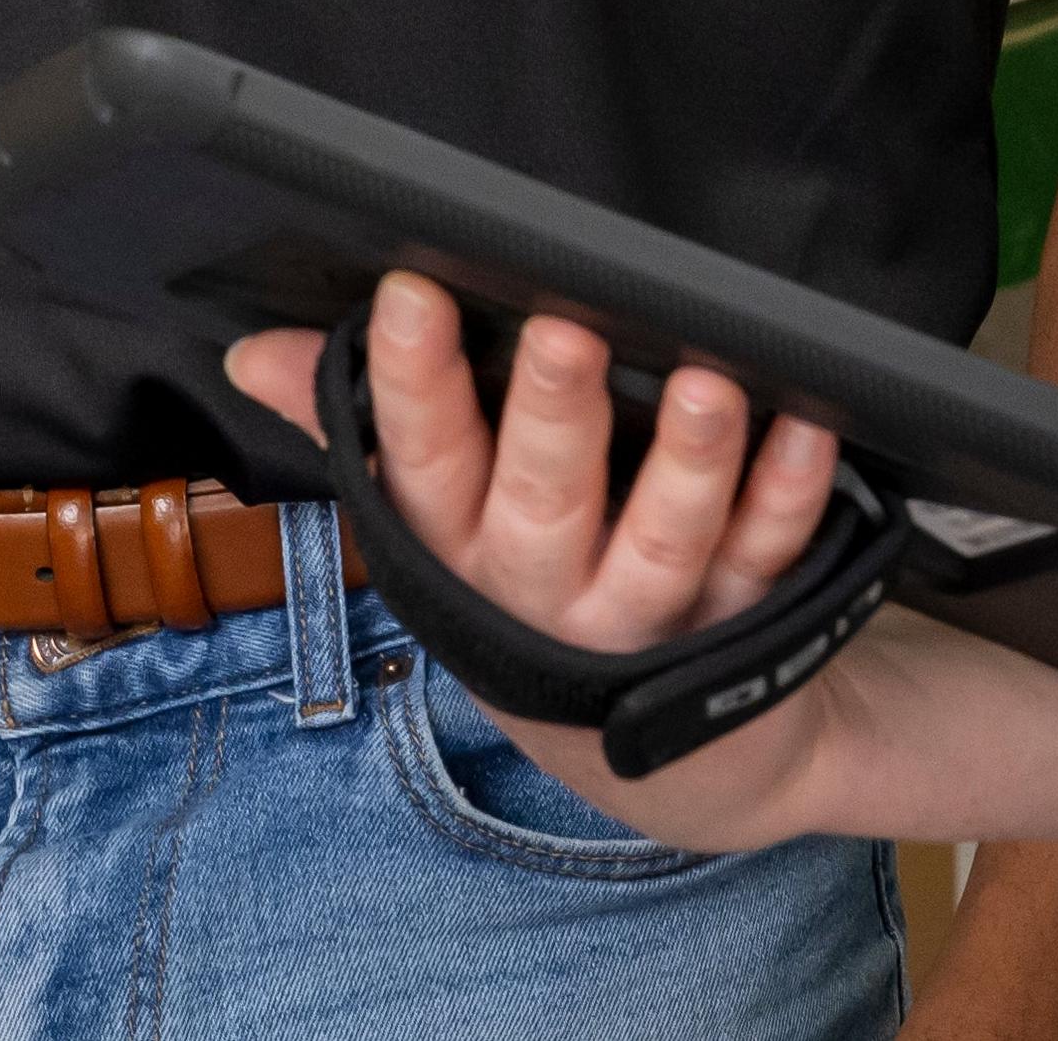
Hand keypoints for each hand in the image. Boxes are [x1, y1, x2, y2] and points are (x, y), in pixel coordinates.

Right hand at [227, 277, 855, 821]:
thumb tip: (254, 350)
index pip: (421, 465)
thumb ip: (355, 426)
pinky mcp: (744, 629)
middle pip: (543, 505)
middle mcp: (544, 593)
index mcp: (457, 551)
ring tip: (704, 386)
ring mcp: (645, 621)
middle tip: (564, 334)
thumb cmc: (534, 595)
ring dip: (687, 465)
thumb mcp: (435, 527)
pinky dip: (787, 496)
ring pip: (663, 543)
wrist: (674, 761)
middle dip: (553, 418)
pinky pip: (766, 558)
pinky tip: (803, 431)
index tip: (412, 296)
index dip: (413, 385)